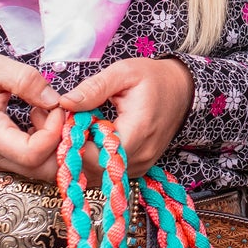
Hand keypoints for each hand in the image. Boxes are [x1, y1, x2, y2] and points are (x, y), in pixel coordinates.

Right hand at [0, 51, 64, 181]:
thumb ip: (25, 80)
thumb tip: (54, 100)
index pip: (32, 153)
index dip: (53, 133)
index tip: (57, 107)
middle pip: (42, 170)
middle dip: (63, 145)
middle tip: (61, 114)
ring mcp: (0, 161)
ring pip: (42, 170)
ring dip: (57, 145)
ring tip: (48, 113)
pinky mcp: (5, 158)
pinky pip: (36, 163)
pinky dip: (49, 146)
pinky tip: (42, 119)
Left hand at [57, 57, 195, 177]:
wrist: (182, 91)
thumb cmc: (153, 79)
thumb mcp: (123, 73)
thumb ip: (94, 88)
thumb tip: (65, 103)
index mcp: (137, 131)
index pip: (95, 155)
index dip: (74, 142)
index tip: (66, 122)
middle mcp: (140, 156)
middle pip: (94, 168)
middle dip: (74, 149)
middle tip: (69, 124)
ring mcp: (141, 165)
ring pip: (99, 174)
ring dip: (83, 157)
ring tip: (82, 130)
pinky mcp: (139, 168)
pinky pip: (109, 173)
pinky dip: (95, 160)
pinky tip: (93, 139)